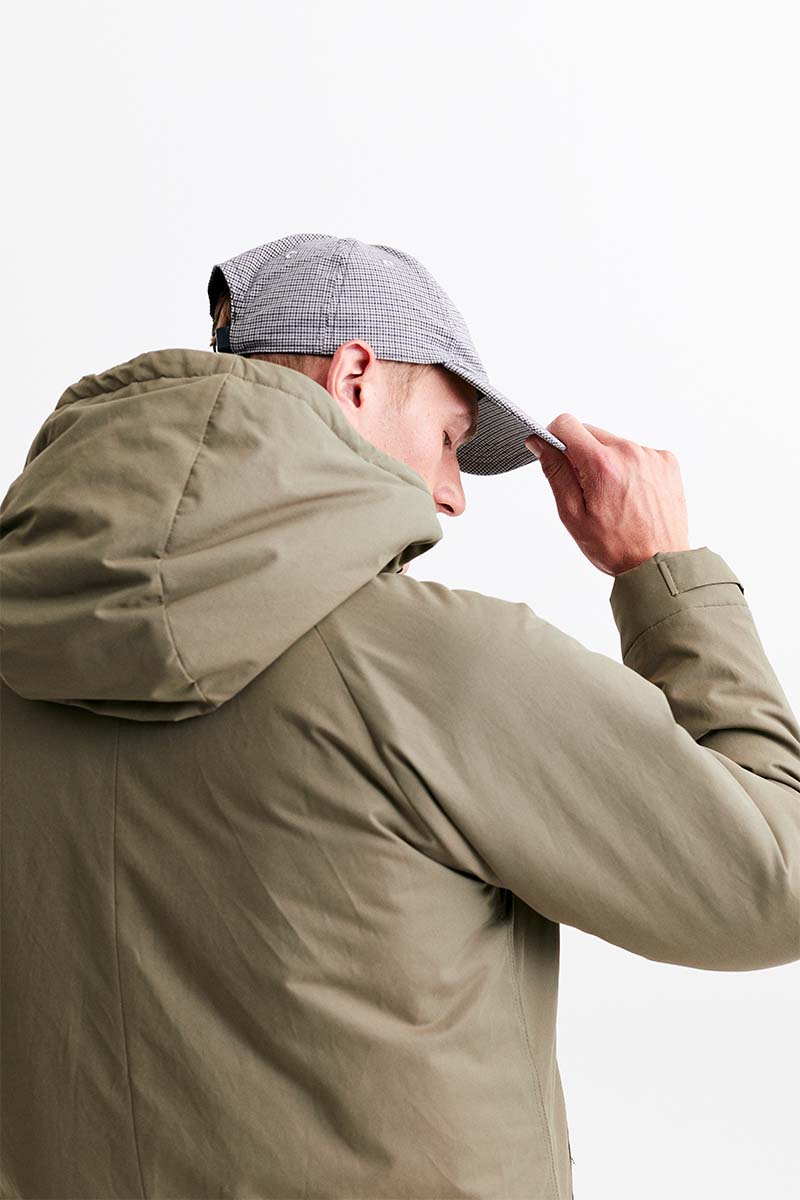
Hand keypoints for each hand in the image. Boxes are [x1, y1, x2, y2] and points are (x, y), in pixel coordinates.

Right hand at [525, 414, 690, 576]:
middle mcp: (629, 452)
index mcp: (602, 465)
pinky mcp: (667, 461)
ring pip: (614, 443)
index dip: (553, 436)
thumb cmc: (615, 547)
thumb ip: (555, 473)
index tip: (554, 454)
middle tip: (587, 489)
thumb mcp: (572, 514)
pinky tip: (632, 494)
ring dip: (606, 461)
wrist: (658, 564)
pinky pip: (637, 453)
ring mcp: (651, 455)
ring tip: (613, 496)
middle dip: (581, 454)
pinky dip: (629, 467)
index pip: (567, 424)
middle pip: (590, 433)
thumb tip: (541, 443)